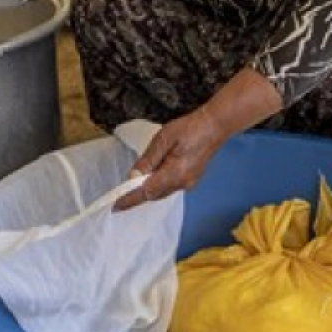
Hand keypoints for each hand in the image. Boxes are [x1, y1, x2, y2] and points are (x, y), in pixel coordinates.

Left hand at [113, 108, 228, 211]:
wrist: (215, 125)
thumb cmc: (190, 128)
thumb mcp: (163, 139)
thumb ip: (148, 159)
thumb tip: (133, 176)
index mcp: (175, 174)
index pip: (147, 192)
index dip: (130, 200)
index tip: (116, 206)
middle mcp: (183, 184)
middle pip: (154, 195)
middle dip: (137, 194)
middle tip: (120, 194)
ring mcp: (189, 183)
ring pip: (162, 191)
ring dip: (148, 189)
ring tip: (134, 182)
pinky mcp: (191, 179)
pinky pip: (169, 186)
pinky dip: (158, 184)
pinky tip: (152, 175)